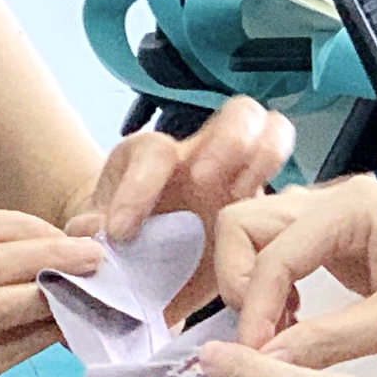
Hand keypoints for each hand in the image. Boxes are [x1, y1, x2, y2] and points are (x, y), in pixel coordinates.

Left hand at [76, 94, 292, 244]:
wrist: (142, 263)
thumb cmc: (122, 244)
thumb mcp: (97, 239)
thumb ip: (88, 233)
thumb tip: (92, 231)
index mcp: (150, 159)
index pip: (152, 152)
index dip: (137, 190)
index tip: (121, 233)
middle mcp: (199, 154)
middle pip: (234, 113)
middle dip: (228, 142)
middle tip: (208, 180)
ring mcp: (236, 172)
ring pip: (270, 129)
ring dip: (265, 154)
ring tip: (245, 197)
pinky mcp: (259, 202)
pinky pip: (288, 182)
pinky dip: (288, 195)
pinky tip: (270, 232)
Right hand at [216, 178, 376, 364]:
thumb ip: (329, 340)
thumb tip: (264, 361)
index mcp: (351, 206)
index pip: (271, 251)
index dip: (254, 306)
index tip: (257, 358)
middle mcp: (335, 201)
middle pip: (246, 224)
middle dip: (239, 281)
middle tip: (260, 336)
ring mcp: (336, 220)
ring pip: (259, 237)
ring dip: (254, 285)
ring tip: (278, 336)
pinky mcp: (341, 244)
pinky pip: (284, 257)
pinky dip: (274, 290)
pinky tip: (296, 327)